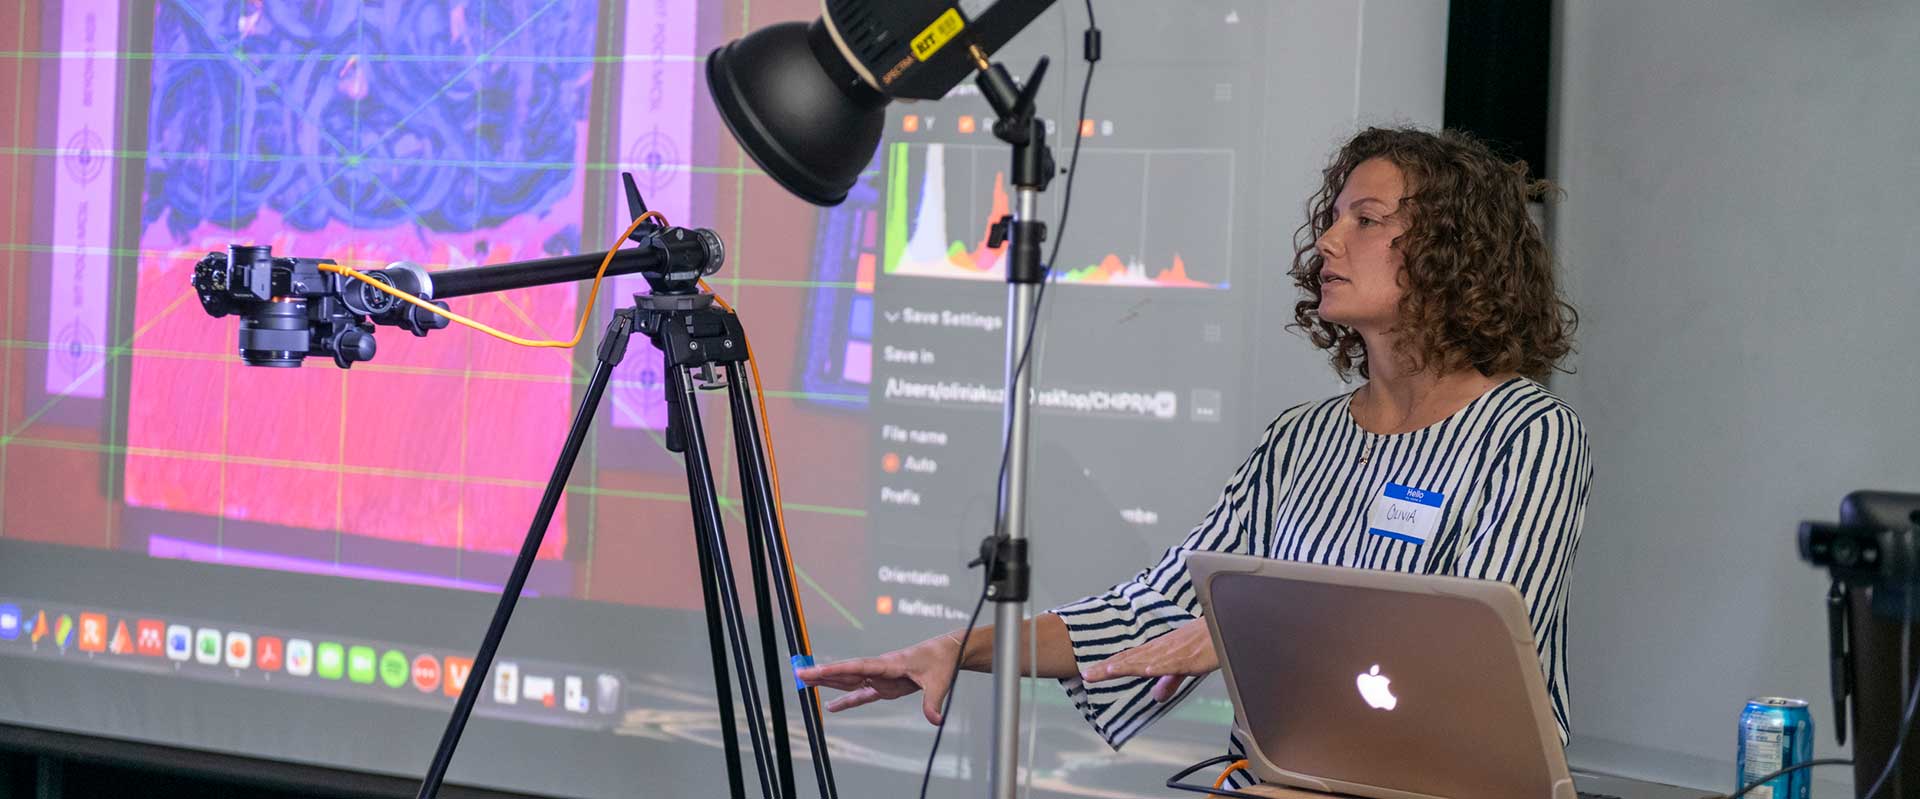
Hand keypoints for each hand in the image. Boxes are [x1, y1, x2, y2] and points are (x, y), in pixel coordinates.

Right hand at [794, 633, 965, 724]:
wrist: (946, 654)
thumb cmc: (941, 662)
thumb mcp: (939, 683)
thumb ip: (933, 702)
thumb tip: (935, 720)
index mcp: (889, 664)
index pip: (859, 667)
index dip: (836, 669)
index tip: (817, 670)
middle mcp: (880, 669)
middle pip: (846, 672)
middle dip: (823, 674)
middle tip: (799, 674)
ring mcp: (881, 678)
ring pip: (849, 680)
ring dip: (828, 682)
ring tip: (805, 683)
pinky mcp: (885, 686)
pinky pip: (862, 694)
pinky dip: (847, 700)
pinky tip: (832, 707)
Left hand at [1078, 617, 1218, 702]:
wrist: (1227, 626)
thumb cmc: (1208, 641)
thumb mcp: (1185, 667)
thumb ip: (1170, 681)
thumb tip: (1157, 696)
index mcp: (1159, 650)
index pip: (1128, 659)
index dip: (1109, 666)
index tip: (1090, 673)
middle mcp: (1162, 649)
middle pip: (1130, 658)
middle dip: (1108, 667)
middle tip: (1086, 674)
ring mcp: (1174, 652)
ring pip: (1145, 659)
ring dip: (1126, 665)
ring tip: (1106, 671)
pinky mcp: (1189, 657)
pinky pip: (1170, 662)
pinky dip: (1156, 665)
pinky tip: (1145, 670)